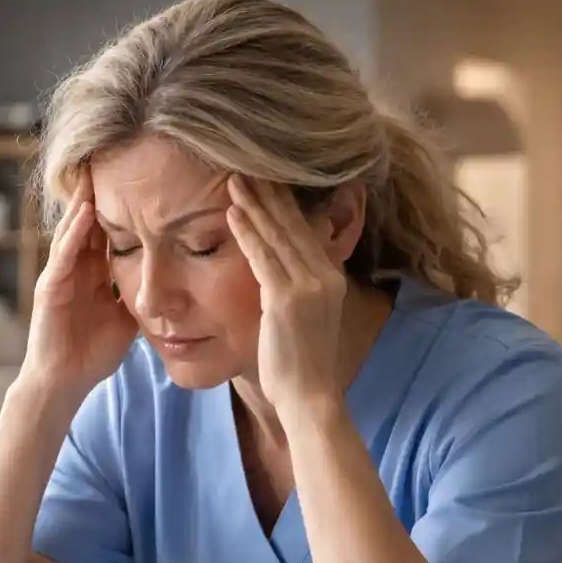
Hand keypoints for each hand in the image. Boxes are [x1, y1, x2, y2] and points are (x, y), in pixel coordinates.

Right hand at [23, 167, 137, 396]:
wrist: (65, 383)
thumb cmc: (91, 354)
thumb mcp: (127, 318)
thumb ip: (141, 297)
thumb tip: (172, 286)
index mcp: (94, 273)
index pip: (110, 230)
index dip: (124, 205)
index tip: (143, 177)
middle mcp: (76, 267)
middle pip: (90, 220)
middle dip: (101, 191)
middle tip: (115, 155)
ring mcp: (60, 275)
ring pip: (75, 229)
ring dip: (84, 200)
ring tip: (96, 170)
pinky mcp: (49, 288)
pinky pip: (64, 254)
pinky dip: (74, 232)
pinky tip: (85, 211)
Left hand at [226, 175, 346, 423]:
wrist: (311, 397)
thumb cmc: (300, 366)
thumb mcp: (304, 321)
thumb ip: (293, 292)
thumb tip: (275, 276)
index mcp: (329, 278)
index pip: (305, 230)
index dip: (284, 203)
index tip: (266, 178)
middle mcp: (324, 276)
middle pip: (292, 224)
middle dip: (269, 193)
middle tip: (246, 165)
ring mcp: (309, 286)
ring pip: (277, 235)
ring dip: (254, 205)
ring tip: (233, 180)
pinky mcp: (288, 299)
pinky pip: (263, 258)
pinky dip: (247, 233)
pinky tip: (232, 213)